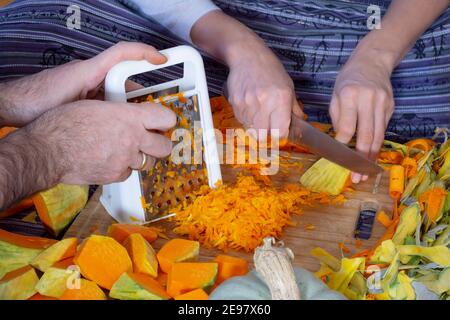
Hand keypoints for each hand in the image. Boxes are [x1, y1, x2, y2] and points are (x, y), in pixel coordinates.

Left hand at [0, 42, 166, 125]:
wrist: (13, 106)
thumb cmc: (35, 102)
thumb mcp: (71, 105)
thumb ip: (96, 105)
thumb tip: (121, 112)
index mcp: (88, 71)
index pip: (121, 53)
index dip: (144, 53)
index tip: (162, 58)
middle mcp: (89, 75)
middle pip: (123, 76)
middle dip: (139, 92)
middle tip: (153, 109)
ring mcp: (86, 85)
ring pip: (114, 90)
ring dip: (126, 104)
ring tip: (137, 122)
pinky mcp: (81, 96)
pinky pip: (104, 99)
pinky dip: (114, 109)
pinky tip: (118, 124)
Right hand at [24, 99, 175, 184]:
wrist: (47, 150)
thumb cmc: (64, 124)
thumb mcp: (96, 106)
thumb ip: (120, 111)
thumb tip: (131, 113)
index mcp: (129, 117)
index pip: (165, 117)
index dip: (167, 119)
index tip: (164, 121)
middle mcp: (132, 139)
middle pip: (165, 146)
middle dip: (161, 143)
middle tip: (154, 139)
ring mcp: (125, 160)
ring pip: (149, 162)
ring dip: (143, 156)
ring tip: (130, 150)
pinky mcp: (116, 175)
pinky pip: (130, 173)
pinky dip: (125, 167)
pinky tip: (113, 160)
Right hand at [226, 43, 302, 138]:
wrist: (247, 56)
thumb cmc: (270, 70)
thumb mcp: (288, 86)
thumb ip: (294, 108)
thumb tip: (299, 123)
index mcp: (281, 99)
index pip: (279, 132)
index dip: (280, 136)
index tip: (280, 132)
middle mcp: (264, 103)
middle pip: (262, 136)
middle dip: (266, 134)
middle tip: (269, 126)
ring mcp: (248, 103)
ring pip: (250, 129)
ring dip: (255, 126)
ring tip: (259, 111)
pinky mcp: (235, 102)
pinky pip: (241, 120)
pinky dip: (246, 118)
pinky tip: (250, 106)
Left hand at [330, 46, 394, 182]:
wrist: (372, 61)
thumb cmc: (347, 80)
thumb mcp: (335, 95)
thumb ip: (338, 117)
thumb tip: (340, 141)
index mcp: (349, 95)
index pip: (347, 127)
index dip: (342, 145)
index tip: (338, 158)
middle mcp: (368, 100)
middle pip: (366, 135)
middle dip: (360, 159)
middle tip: (356, 176)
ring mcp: (382, 103)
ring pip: (378, 135)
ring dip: (371, 157)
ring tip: (366, 173)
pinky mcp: (391, 106)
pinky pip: (383, 129)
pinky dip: (377, 145)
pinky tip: (372, 156)